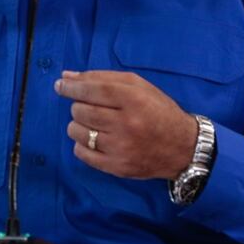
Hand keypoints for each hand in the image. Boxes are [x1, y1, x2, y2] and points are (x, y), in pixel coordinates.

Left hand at [54, 70, 196, 179]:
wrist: (183, 148)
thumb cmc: (158, 111)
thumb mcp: (138, 86)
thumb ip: (102, 78)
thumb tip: (66, 76)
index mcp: (133, 99)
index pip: (92, 90)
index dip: (71, 87)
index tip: (60, 85)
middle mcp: (127, 124)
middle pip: (81, 110)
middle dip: (79, 105)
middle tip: (90, 107)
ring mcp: (121, 148)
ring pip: (78, 132)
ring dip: (79, 125)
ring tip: (94, 123)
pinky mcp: (117, 167)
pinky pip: (82, 153)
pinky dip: (82, 144)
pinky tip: (95, 139)